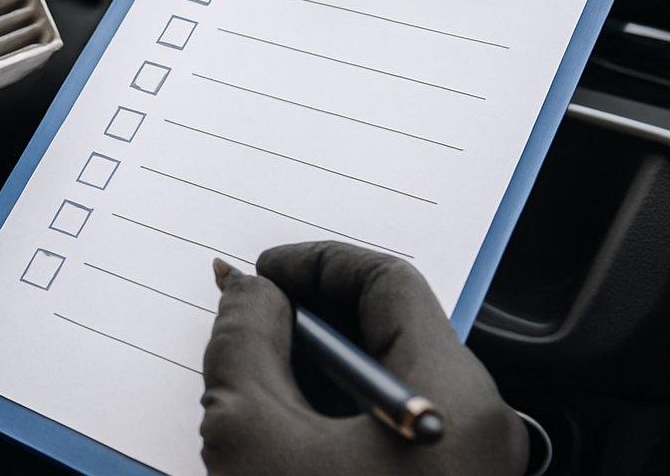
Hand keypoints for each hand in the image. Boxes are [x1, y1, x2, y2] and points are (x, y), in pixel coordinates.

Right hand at [201, 242, 528, 475]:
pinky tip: (283, 427)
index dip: (315, 265)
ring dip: (316, 368)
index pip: (391, 283)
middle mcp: (476, 427)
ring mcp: (464, 465)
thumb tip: (250, 295)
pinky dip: (334, 412)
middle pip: (392, 331)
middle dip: (309, 317)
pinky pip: (390, 426)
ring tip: (254, 378)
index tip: (263, 274)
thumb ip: (245, 338)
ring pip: (388, 381)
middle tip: (249, 321)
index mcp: (452, 397)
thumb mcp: (251, 428)